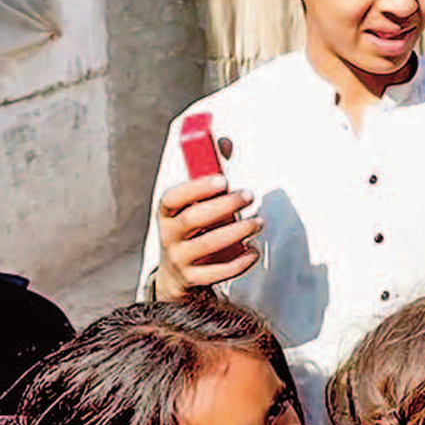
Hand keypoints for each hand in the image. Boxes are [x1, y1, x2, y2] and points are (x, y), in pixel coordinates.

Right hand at [153, 175, 261, 299]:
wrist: (175, 274)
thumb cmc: (192, 230)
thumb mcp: (192, 205)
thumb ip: (209, 173)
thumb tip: (226, 146)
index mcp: (167, 214)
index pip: (172, 198)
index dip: (197, 188)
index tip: (223, 180)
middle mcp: (168, 236)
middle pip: (192, 219)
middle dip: (224, 206)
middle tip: (249, 196)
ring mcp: (178, 259)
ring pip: (207, 245)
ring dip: (237, 231)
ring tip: (257, 222)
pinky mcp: (192, 279)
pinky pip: (217, 272)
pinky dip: (239, 262)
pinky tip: (253, 251)